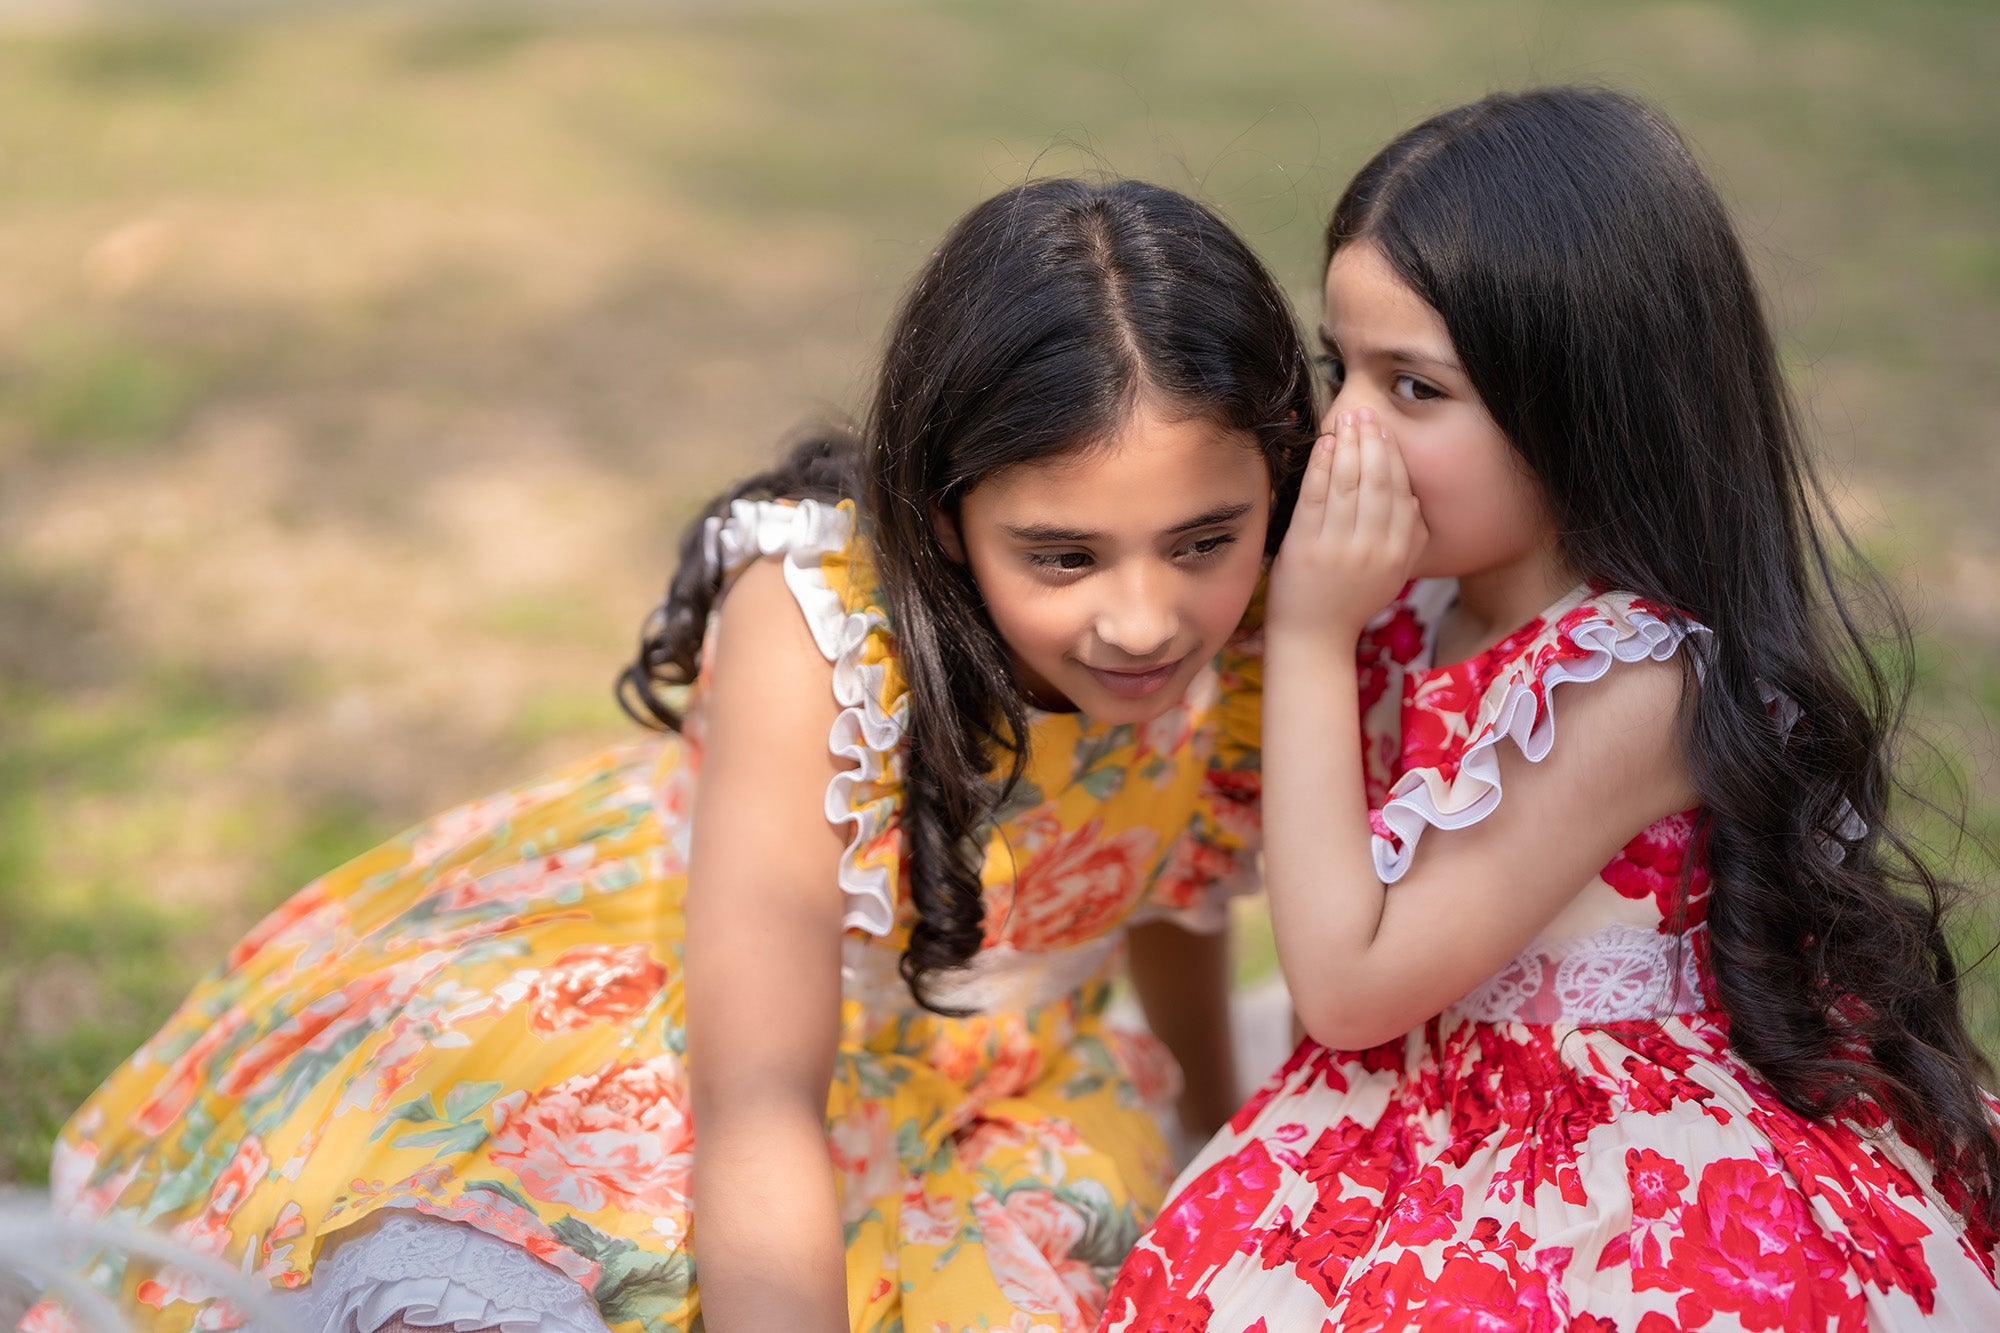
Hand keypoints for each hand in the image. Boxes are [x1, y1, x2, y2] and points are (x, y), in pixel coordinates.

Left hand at [1268, 408, 1427, 644]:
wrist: (1314, 638)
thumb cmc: (1351, 601)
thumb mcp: (1394, 574)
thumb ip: (1410, 539)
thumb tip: (1413, 499)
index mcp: (1397, 553)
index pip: (1400, 492)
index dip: (1392, 456)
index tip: (1384, 430)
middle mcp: (1372, 548)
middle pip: (1376, 481)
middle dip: (1372, 441)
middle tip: (1365, 412)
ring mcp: (1337, 547)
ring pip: (1348, 484)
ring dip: (1348, 445)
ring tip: (1347, 418)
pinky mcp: (1304, 546)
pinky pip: (1316, 496)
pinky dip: (1322, 466)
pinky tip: (1325, 444)